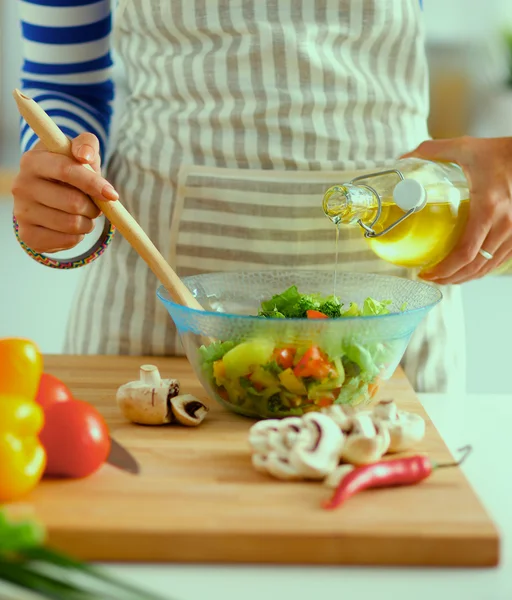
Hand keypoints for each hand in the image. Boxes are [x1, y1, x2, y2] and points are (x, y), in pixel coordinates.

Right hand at [12, 133, 117, 253]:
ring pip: (73, 224)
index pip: (66, 170)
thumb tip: (84, 156)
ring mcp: (21, 212)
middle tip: (95, 205)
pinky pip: (68, 241)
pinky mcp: (28, 235)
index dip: (93, 183)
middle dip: (94, 207)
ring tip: (84, 214)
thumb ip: (87, 145)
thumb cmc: (70, 168)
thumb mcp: (79, 151)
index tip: (112, 194)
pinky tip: (71, 226)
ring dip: (88, 222)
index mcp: (32, 160)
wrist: (48, 194)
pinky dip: (79, 236)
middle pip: (73, 202)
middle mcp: (22, 186)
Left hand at [402, 136, 511, 284]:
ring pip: (488, 267)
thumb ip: (433, 151)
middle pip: (475, 266)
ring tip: (445, 277)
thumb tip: (404, 158)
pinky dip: (482, 269)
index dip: (444, 269)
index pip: (465, 253)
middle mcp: (505, 224)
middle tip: (430, 277)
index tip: (426, 272)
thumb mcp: (465, 147)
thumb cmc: (500, 152)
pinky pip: (500, 260)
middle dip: (450, 278)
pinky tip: (467, 269)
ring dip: (465, 277)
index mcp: (488, 208)